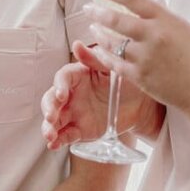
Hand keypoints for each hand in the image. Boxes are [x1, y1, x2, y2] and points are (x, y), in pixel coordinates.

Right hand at [42, 40, 165, 150]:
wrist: (141, 105)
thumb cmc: (127, 82)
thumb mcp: (113, 69)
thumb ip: (95, 59)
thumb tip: (77, 45)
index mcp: (78, 76)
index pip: (62, 78)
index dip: (59, 86)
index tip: (62, 96)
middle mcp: (71, 94)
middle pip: (52, 99)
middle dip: (49, 109)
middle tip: (51, 118)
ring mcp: (73, 113)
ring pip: (54, 119)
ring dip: (48, 127)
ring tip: (50, 136)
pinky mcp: (79, 129)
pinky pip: (65, 135)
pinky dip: (58, 140)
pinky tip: (54, 145)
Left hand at [84, 0, 189, 119]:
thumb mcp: (184, 29)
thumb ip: (161, 19)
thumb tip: (139, 10)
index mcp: (166, 20)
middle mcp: (154, 36)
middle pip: (115, 19)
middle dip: (97, 12)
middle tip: (87, 8)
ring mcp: (145, 58)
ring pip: (111, 41)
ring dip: (99, 33)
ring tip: (94, 28)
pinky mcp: (140, 77)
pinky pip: (113, 63)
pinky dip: (104, 55)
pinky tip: (100, 50)